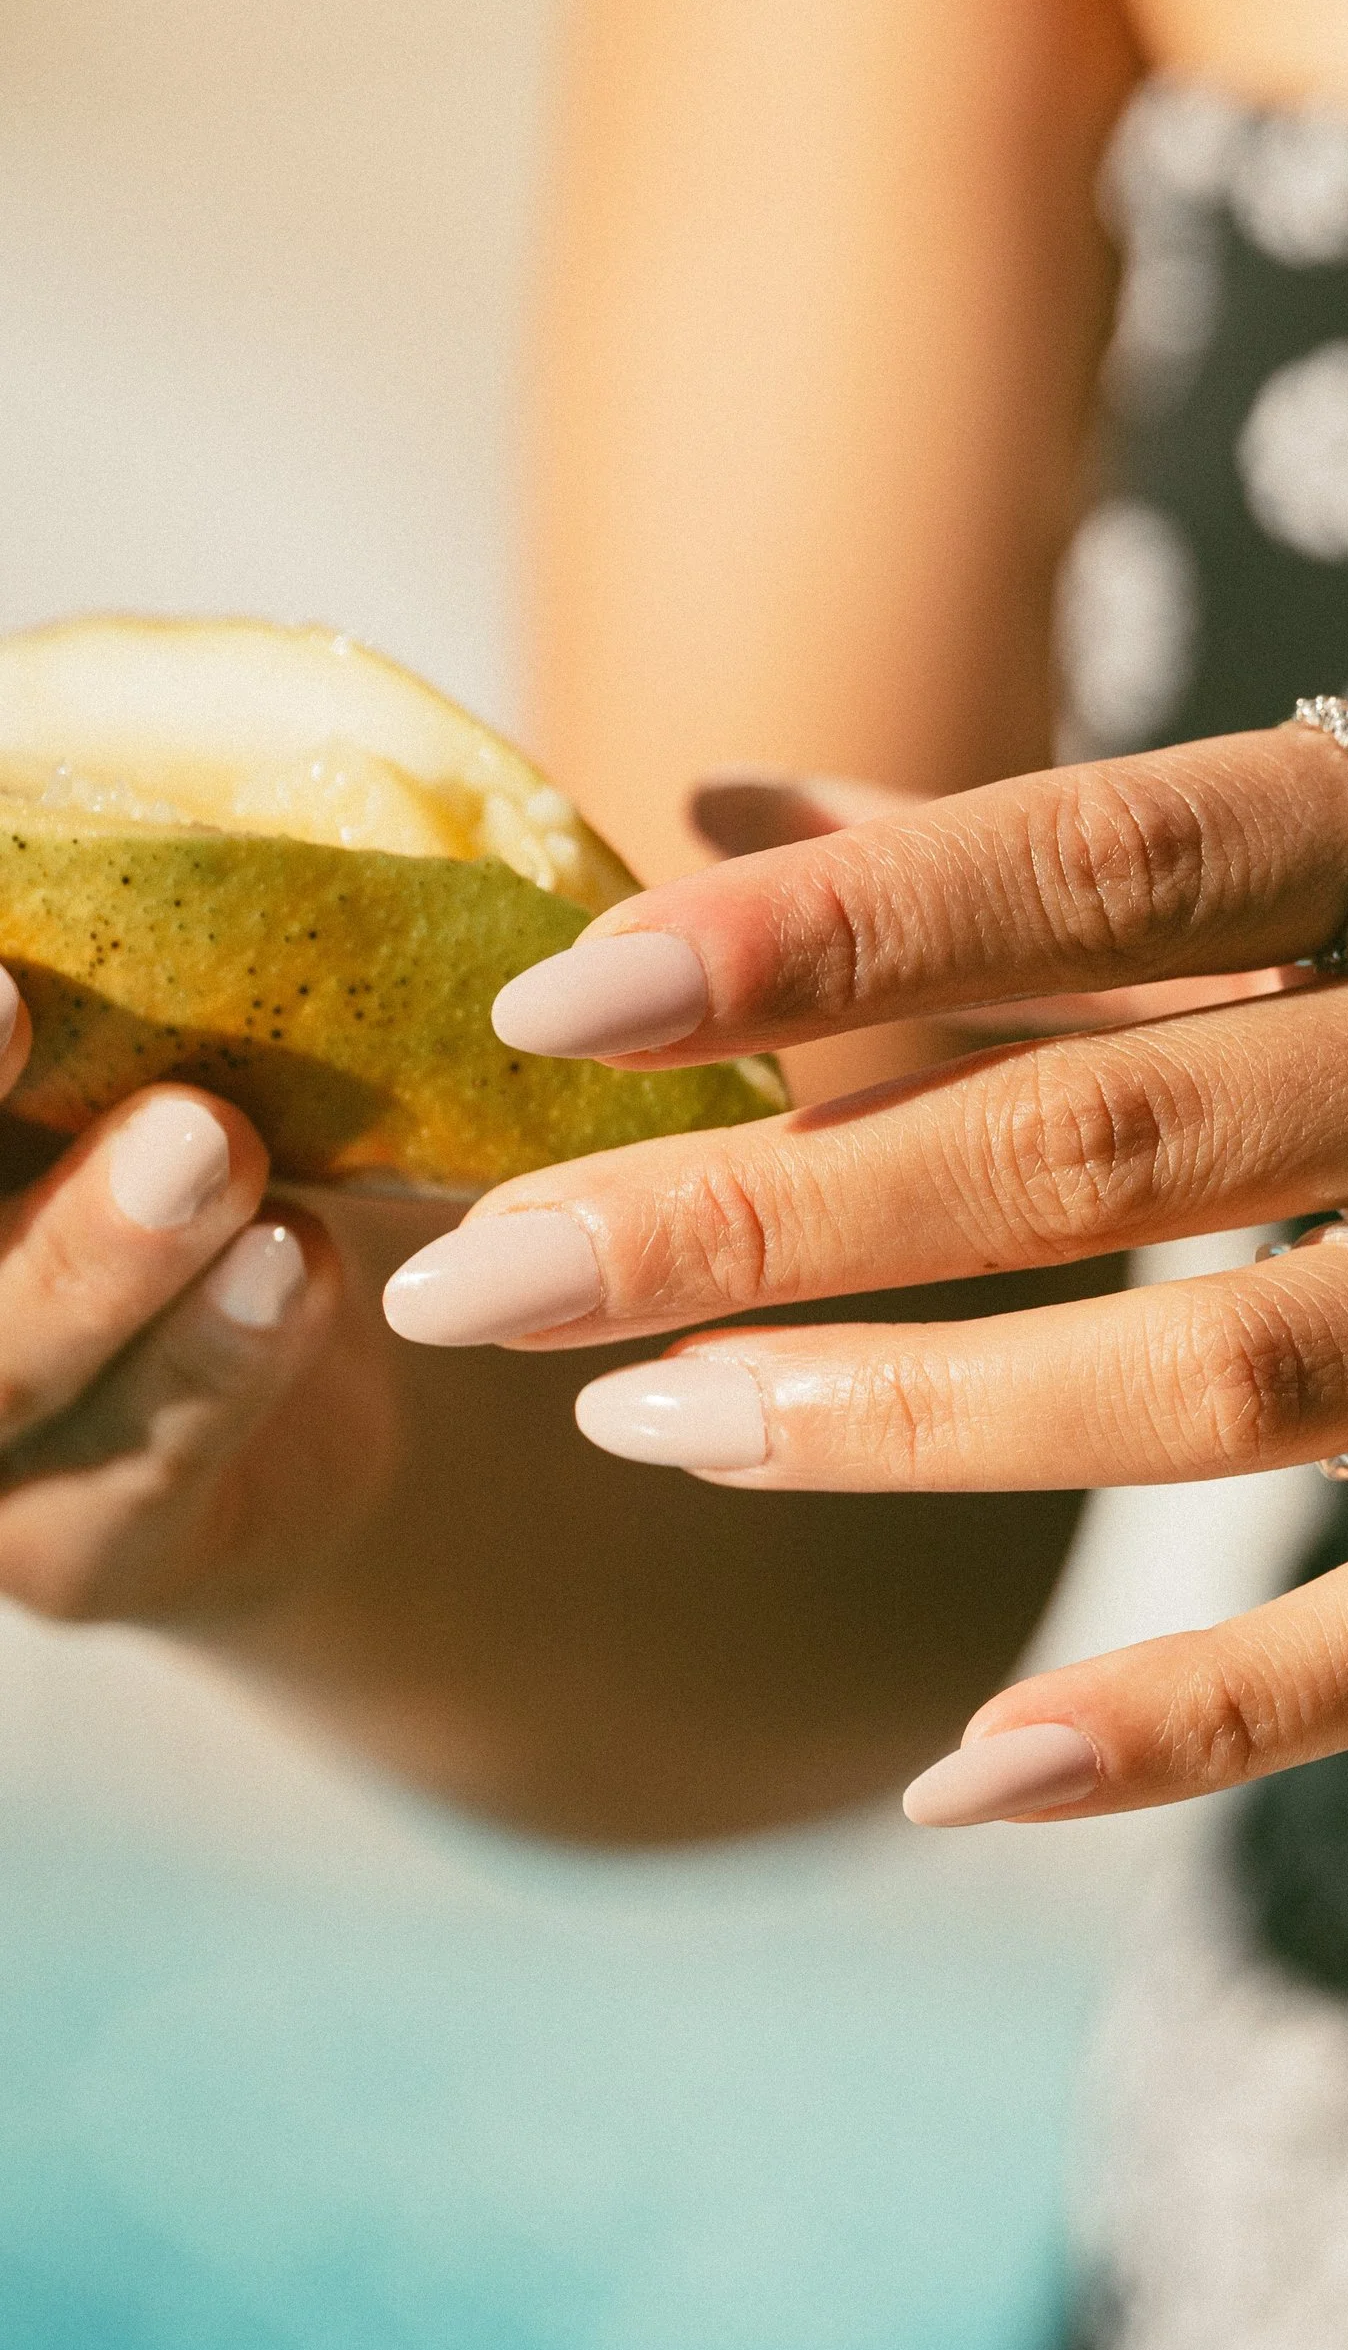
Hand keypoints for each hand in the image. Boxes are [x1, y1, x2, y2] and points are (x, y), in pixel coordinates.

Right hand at [0, 963, 396, 1625]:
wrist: (314, 1334)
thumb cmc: (168, 1101)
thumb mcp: (99, 1011)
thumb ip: (72, 938)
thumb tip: (54, 799)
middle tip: (7, 1000)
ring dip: (93, 1248)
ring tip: (210, 1142)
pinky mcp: (93, 1550)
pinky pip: (147, 1462)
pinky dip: (225, 1357)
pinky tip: (300, 1264)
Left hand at [378, 693, 1347, 1820]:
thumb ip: (1092, 864)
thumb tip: (728, 811)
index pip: (1105, 857)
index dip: (823, 927)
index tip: (566, 999)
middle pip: (1119, 1129)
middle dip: (775, 1209)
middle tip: (497, 1275)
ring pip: (1229, 1370)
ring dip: (917, 1422)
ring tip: (666, 1441)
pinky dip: (1177, 1716)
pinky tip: (965, 1771)